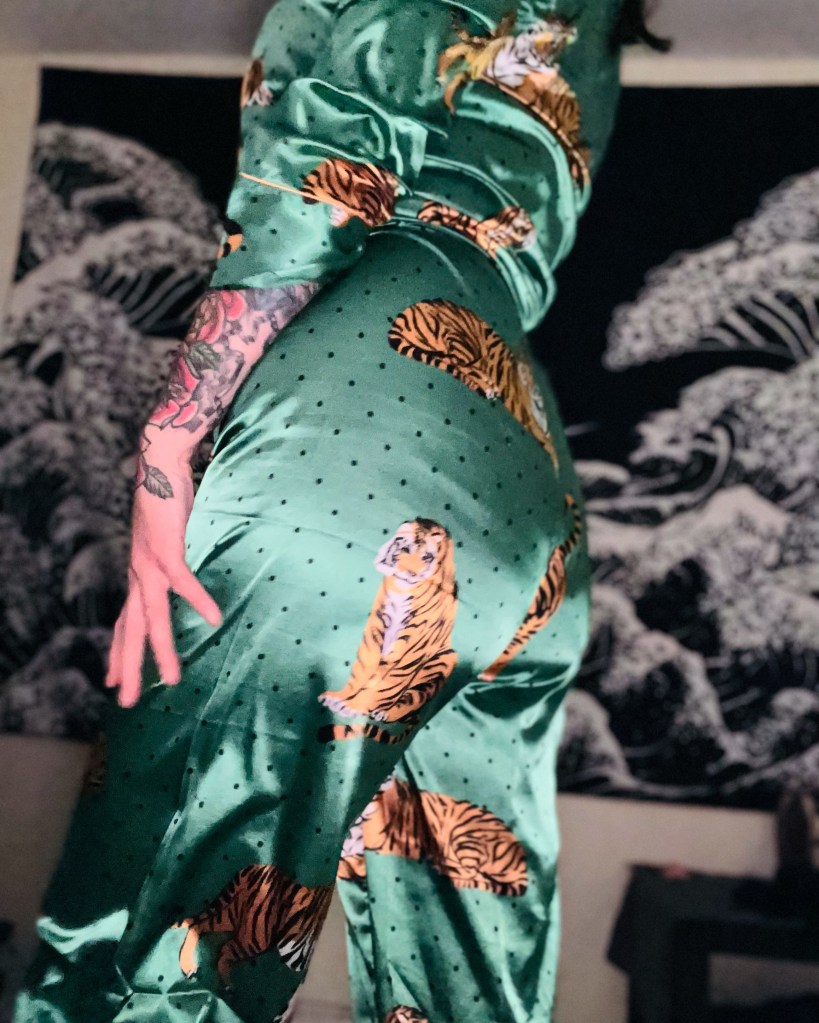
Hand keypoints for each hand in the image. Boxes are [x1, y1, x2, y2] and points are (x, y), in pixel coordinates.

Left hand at [106, 460, 221, 708]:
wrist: (158, 465)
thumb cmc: (166, 500)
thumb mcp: (166, 542)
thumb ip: (172, 565)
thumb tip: (184, 580)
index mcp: (139, 575)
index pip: (124, 623)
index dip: (118, 653)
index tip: (113, 682)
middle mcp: (138, 574)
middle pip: (132, 630)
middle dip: (130, 667)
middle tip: (126, 701)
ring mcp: (149, 564)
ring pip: (153, 617)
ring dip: (163, 649)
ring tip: (172, 678)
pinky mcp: (165, 549)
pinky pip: (184, 582)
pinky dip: (198, 601)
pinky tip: (213, 619)